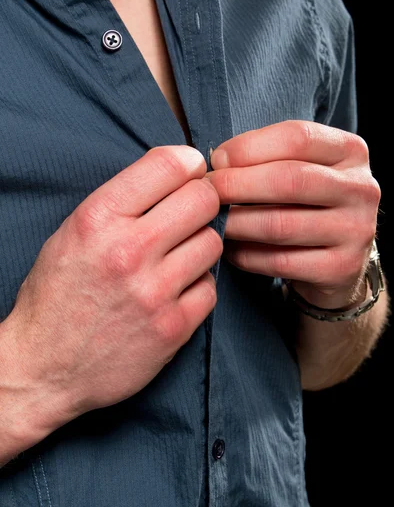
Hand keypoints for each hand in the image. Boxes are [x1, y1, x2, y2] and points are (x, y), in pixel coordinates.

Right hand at [1, 146, 221, 443]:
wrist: (44, 366)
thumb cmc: (57, 294)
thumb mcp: (73, 232)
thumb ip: (123, 199)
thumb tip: (178, 169)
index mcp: (98, 218)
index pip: (169, 165)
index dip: (188, 164)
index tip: (191, 171)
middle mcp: (128, 251)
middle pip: (203, 200)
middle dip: (202, 201)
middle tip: (191, 213)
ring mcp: (153, 292)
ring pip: (212, 242)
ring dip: (200, 245)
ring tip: (178, 256)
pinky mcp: (172, 327)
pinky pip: (211, 288)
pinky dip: (198, 286)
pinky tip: (177, 291)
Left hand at [206, 120, 380, 308]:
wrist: (338, 257)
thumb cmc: (305, 202)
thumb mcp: (299, 167)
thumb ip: (267, 156)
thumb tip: (216, 161)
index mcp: (350, 151)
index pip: (298, 137)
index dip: (249, 146)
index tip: (216, 159)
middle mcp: (361, 188)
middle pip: (289, 180)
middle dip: (237, 184)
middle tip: (205, 192)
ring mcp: (356, 230)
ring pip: (281, 225)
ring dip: (236, 223)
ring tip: (213, 221)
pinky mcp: (342, 268)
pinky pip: (280, 262)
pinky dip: (247, 256)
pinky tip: (231, 250)